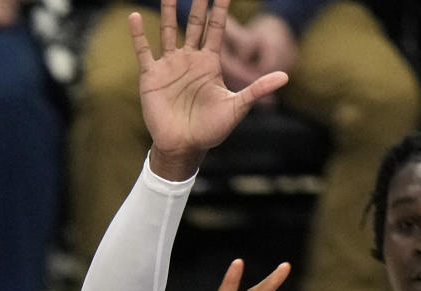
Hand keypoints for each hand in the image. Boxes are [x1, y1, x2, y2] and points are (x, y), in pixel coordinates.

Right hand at [131, 0, 288, 179]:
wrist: (184, 148)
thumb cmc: (210, 130)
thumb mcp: (236, 107)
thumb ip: (257, 89)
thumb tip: (286, 76)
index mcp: (209, 63)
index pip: (216, 28)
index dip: (220, 8)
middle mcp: (190, 60)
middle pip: (193, 23)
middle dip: (197, 3)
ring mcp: (170, 66)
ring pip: (168, 31)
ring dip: (167, 10)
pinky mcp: (152, 77)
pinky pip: (144, 51)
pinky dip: (138, 35)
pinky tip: (134, 17)